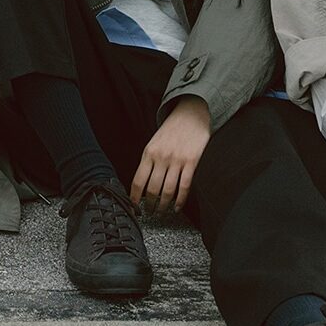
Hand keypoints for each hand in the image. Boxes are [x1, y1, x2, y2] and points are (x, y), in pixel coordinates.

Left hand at [130, 96, 210, 212]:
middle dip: (150, 205)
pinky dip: (180, 200)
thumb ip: (149, 161)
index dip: (134, 198)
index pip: (138, 181)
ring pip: (168, 191)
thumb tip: (143, 184)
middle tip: (150, 213)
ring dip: (164, 206)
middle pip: (152, 189)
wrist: (191, 113)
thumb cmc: (173, 128)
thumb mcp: (154, 142)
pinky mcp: (191, 161)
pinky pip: (184, 186)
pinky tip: (177, 207)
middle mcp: (162, 157)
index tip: (134, 208)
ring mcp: (177, 160)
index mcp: (149, 152)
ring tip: (162, 212)